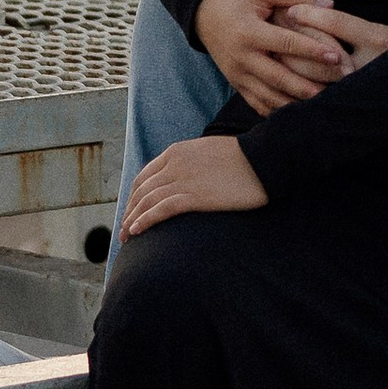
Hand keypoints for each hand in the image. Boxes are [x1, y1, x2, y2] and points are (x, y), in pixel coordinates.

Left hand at [120, 133, 267, 236]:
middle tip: (123, 229)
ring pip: (147, 201)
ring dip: (132, 220)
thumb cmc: (245, 158)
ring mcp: (183, 179)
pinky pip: (160, 210)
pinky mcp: (194, 196)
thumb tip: (188, 179)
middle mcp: (174, 164)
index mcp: (177, 152)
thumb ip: (193, 163)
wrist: (264, 158)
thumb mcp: (210, 153)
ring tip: (126, 236)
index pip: (145, 176)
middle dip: (128, 211)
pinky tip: (137, 231)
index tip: (131, 211)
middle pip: (141, 190)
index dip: (134, 196)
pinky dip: (145, 221)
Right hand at [193, 0, 374, 114]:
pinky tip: (301, 114)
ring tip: (325, 105)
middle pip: (279, 78)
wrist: (202, 13)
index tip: (338, 56)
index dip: (313, 51)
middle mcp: (242, 58)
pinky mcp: (237, 85)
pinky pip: (259, 105)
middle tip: (339, 88)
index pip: (285, 44)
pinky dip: (279, 112)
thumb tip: (329, 8)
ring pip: (270, 97)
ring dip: (297, 104)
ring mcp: (238, 75)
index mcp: (248, 32)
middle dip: (309, 86)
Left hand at [287, 0, 387, 137]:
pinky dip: (317, 97)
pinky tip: (297, 92)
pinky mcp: (373, 106)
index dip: (315, 16)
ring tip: (276, 64)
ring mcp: (373, 91)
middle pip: (327, 58)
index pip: (343, 25)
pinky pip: (338, 102)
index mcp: (387, 40)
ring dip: (302, 74)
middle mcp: (376, 68)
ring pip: (328, 84)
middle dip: (298, 48)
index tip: (293, 8)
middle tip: (272, 38)